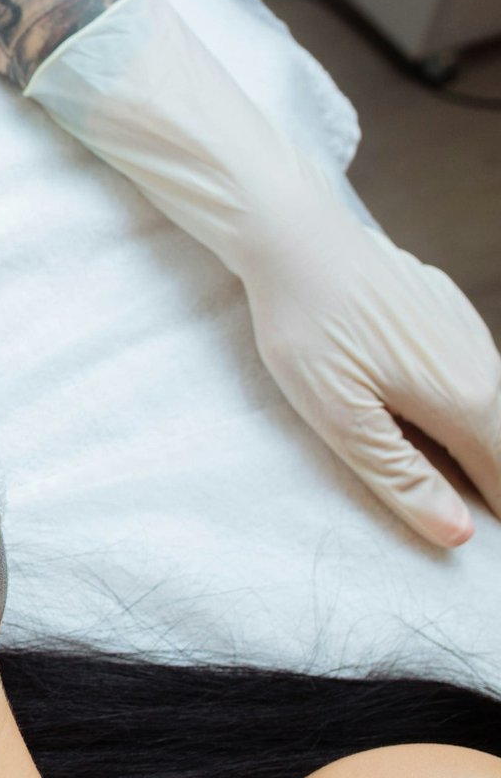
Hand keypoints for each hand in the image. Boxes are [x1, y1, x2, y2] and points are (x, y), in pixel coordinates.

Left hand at [244, 218, 500, 546]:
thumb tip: (459, 535)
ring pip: (487, 407)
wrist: (296, 237)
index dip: (493, 515)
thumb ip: (402, 479)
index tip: (471, 541)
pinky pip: (467, 372)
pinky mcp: (445, 311)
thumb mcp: (341, 419)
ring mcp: (467, 333)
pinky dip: (453, 403)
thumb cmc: (309, 329)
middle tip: (441, 506)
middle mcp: (483, 365)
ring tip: (428, 467)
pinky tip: (410, 407)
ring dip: (468, 443)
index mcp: (466, 402)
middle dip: (484, 482)